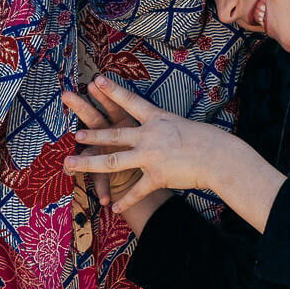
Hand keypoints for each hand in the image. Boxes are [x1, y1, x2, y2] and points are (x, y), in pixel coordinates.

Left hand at [63, 76, 222, 211]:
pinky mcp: (157, 176)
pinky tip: (113, 207)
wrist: (217, 156)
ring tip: (71, 163)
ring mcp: (151, 156)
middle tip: (75, 133)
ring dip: (90, 163)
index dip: (112, 91)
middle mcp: (149, 135)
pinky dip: (125, 200)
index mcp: (155, 119)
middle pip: (113, 135)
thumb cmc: (203, 139)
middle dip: (92, 134)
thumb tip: (148, 128)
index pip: (130, 102)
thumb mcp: (178, 124)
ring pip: (114, 161)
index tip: (95, 80)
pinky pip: (137, 191)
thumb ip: (160, 127)